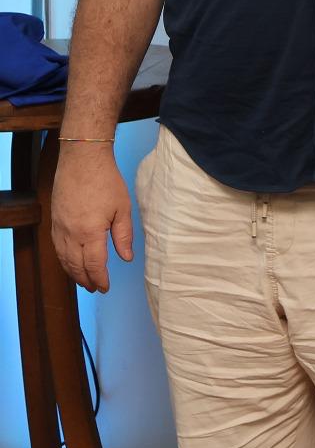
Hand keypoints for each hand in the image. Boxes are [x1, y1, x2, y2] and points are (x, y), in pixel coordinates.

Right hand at [51, 143, 132, 292]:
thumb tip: (126, 258)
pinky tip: (71, 262)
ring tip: (84, 280)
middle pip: (76, 266)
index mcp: (90, 232)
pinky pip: (57, 248)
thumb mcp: (122, 208)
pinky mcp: (54, 220)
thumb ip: (123, 236)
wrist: (82, 159)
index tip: (105, 288)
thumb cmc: (105, 180)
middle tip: (95, 288)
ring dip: (73, 273)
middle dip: (86, 280)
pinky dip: (64, 260)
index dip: (100, 279)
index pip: (94, 265)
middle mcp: (71, 234)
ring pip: (64, 259)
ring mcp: (60, 228)